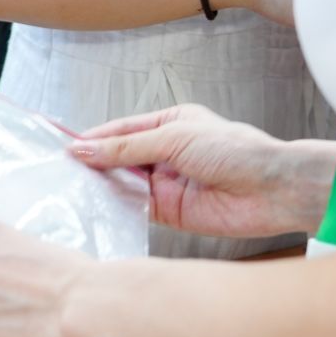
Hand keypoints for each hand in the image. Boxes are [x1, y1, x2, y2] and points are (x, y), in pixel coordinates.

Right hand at [70, 103, 332, 236]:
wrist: (273, 190)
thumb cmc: (236, 151)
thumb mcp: (173, 138)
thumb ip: (125, 147)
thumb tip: (83, 149)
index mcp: (169, 124)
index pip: (120, 131)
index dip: (92, 139)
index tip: (63, 146)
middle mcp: (165, 153)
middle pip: (118, 158)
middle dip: (93, 163)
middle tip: (62, 171)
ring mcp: (166, 183)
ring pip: (124, 184)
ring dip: (103, 186)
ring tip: (74, 188)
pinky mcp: (170, 212)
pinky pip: (135, 208)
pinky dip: (118, 208)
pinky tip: (100, 207)